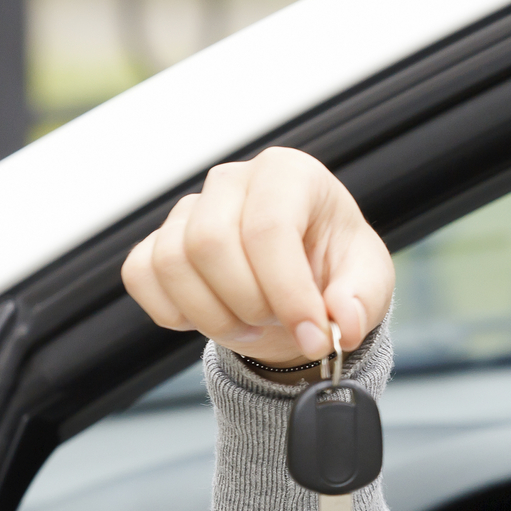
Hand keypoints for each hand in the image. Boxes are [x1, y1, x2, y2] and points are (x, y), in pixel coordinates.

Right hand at [122, 147, 394, 366]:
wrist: (303, 285)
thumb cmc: (336, 269)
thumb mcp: (369, 282)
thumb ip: (362, 300)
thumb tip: (344, 322)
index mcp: (289, 174)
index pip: (269, 227)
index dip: (289, 292)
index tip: (314, 336)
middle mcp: (233, 181)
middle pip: (210, 242)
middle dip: (249, 302)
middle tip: (280, 322)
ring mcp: (189, 210)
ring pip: (171, 262)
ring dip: (214, 314)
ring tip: (253, 324)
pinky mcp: (156, 242)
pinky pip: (140, 276)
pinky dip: (174, 313)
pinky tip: (214, 317)